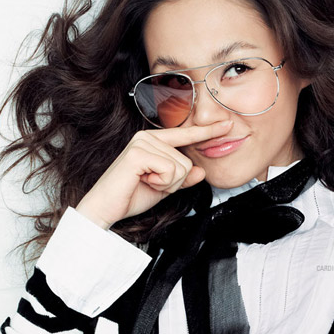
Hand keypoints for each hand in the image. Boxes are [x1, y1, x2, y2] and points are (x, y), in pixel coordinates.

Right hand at [75, 120, 232, 228]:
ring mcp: (142, 143)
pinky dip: (161, 183)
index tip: (227, 124)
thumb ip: (182, 178)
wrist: (106, 209)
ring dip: (167, 184)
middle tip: (151, 184)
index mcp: (153, 141)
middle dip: (174, 182)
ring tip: (145, 183)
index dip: (207, 131)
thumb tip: (200, 171)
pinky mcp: (138, 153)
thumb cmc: (130, 196)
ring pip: (180, 167)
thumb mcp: (164, 188)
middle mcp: (147, 137)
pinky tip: (143, 182)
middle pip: (186, 161)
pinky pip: (170, 170)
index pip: (185, 136)